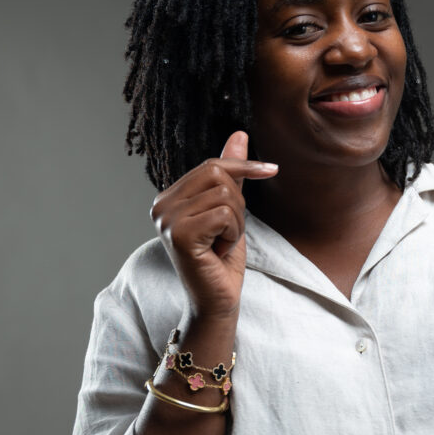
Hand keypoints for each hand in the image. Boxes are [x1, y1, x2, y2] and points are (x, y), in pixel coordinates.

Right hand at [150, 131, 277, 320]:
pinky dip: (233, 234)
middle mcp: (161, 205)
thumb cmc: (222, 259)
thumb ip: (230, 174)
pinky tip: (219, 251)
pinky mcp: (178, 233)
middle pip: (218, 175)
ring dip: (236, 223)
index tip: (272, 170)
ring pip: (225, 195)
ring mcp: (166, 219)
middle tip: (227, 232)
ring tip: (221, 243)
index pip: (211, 165)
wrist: (217, 300)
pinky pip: (224, 214)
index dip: (243, 166)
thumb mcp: (230, 210)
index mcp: (169, 198)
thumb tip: (239, 134)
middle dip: (237, 204)